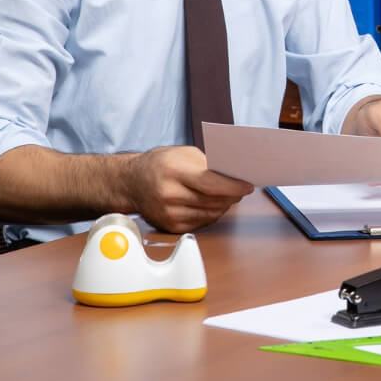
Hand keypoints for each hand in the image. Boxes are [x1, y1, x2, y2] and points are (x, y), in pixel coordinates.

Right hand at [126, 145, 252, 233]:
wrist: (132, 182)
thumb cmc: (161, 164)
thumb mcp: (184, 153)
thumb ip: (208, 164)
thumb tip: (234, 176)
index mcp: (174, 171)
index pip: (211, 183)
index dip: (233, 186)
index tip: (248, 185)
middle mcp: (170, 194)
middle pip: (213, 201)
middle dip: (232, 196)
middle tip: (242, 190)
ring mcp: (169, 213)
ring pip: (210, 214)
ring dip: (224, 206)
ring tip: (230, 196)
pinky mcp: (170, 227)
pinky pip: (201, 223)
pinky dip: (212, 214)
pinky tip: (214, 205)